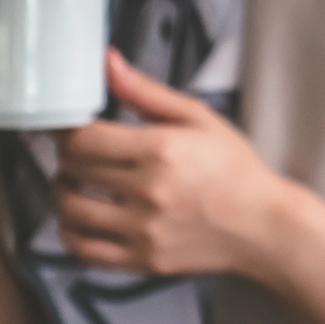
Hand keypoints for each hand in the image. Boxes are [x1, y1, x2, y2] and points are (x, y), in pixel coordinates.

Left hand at [53, 52, 298, 276]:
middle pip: (74, 170)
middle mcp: (150, 191)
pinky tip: (79, 218)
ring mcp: (144, 230)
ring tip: (74, 181)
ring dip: (63, 192)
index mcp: (162, 149)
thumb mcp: (199, 117)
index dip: (66, 130)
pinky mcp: (143, 260)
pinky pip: (84, 250)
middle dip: (66, 156)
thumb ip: (146, 91)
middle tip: (76, 150)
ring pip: (71, 210)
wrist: (262, 225)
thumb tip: (108, 63)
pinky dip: (70, 232)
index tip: (67, 127)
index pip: (84, 139)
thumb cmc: (234, 169)